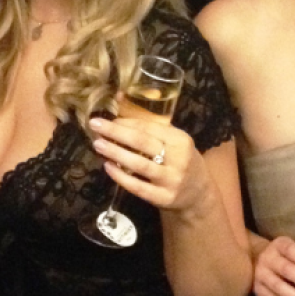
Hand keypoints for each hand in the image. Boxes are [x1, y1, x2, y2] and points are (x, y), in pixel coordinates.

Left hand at [88, 116, 211, 214]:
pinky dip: (121, 176)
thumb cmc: (181, 161)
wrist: (199, 194)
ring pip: (138, 164)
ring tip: (98, 145)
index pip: (149, 127)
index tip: (107, 119)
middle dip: (116, 132)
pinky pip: (138, 187)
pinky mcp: (163, 198)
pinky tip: (108, 167)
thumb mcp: (174, 142)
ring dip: (115, 153)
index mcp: (180, 140)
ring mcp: (171, 180)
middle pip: (142, 142)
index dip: (126, 122)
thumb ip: (150, 125)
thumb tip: (119, 97)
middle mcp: (178, 159)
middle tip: (95, 126)